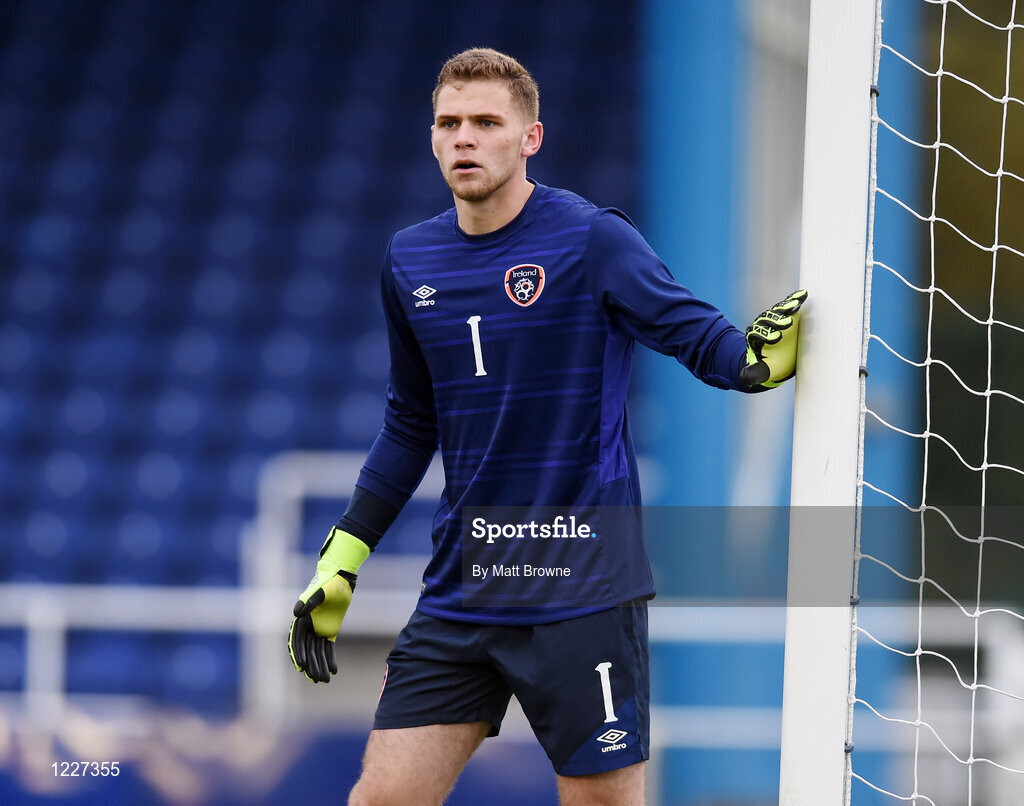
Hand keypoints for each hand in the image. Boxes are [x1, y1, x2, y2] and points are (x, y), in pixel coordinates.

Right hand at [288, 527, 369, 682]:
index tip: (301, 666)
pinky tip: (334, 670)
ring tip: (325, 680)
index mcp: (302, 620)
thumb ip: (308, 601)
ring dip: (320, 666)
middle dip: (311, 665)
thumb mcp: (319, 591)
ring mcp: (319, 630)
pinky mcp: (329, 632)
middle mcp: (308, 627)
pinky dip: (330, 659)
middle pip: (307, 650)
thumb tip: (296, 613)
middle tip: (316, 680)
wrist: (342, 580)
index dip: (298, 653)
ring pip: (317, 652)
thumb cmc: (329, 584)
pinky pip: (328, 648)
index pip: (297, 640)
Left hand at [739, 289, 806, 388]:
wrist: (778, 358)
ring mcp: (774, 319)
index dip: (764, 335)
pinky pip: (789, 305)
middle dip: (776, 321)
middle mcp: (763, 326)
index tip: (777, 339)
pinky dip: (795, 299)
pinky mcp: (786, 314)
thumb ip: (754, 374)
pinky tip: (803, 294)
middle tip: (788, 324)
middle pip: (766, 320)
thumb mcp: (762, 372)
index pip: (756, 334)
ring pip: (777, 311)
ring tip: (796, 306)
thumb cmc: (770, 366)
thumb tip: (744, 379)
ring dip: (786, 308)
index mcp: (755, 339)